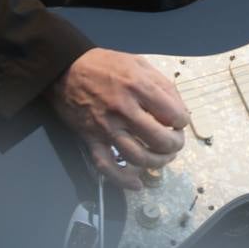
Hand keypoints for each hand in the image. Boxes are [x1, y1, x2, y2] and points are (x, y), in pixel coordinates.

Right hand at [46, 47, 190, 189]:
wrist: (66, 69)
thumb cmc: (106, 65)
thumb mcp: (139, 64)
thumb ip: (162, 85)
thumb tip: (180, 109)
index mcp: (139, 87)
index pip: (173, 114)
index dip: (182, 121)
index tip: (180, 122)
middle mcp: (124, 110)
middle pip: (159, 139)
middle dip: (175, 145)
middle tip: (176, 142)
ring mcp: (106, 128)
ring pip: (137, 157)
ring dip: (156, 162)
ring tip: (163, 158)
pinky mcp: (90, 139)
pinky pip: (106, 166)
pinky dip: (123, 180)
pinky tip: (137, 184)